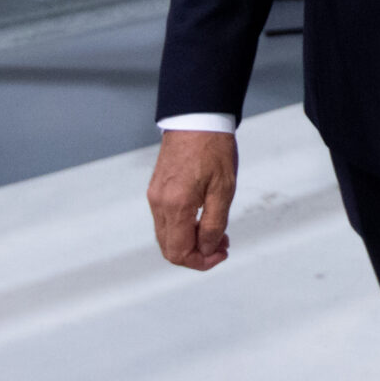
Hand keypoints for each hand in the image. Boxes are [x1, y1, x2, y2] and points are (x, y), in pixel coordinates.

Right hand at [147, 128, 238, 270]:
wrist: (197, 118)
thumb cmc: (212, 148)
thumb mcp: (223, 189)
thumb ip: (214, 224)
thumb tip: (208, 249)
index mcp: (176, 206)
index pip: (179, 252)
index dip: (201, 262)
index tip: (221, 254)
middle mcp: (159, 204)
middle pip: (170, 249)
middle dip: (197, 254)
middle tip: (222, 245)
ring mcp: (155, 197)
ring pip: (167, 236)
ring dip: (191, 241)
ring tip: (217, 232)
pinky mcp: (156, 190)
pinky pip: (166, 221)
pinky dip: (184, 228)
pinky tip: (203, 218)